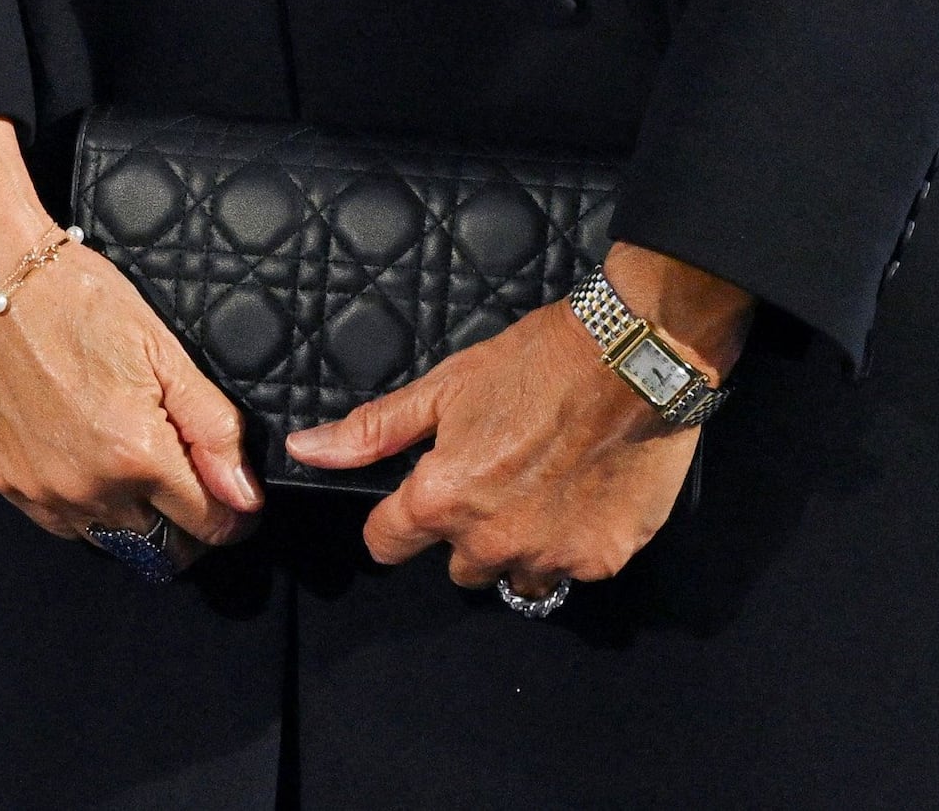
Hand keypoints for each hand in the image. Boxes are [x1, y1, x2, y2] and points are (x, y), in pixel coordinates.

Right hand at [0, 118, 258, 551]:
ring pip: (112, 542)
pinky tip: (91, 469)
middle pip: (161, 548)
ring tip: (139, 475)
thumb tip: (246, 497)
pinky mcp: (7, 482)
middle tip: (191, 487)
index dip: (233, 516)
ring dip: (136, 524)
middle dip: (187, 528)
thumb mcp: (165, 353)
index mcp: (138, 455)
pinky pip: (62, 525)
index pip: (207, 526)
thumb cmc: (80, 303)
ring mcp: (43, 490)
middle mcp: (89, 488)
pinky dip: (87, 511)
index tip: (235, 499)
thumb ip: (214, 430)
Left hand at [287, 241, 751, 595]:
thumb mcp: (443, 388)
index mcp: (442, 501)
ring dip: (519, 548)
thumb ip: (373, 432)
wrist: (632, 360)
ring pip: (516, 577)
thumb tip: (306, 452)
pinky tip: (581, 497)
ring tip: (539, 493)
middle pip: (458, 568)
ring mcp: (551, 556)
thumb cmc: (533, 365)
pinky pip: (571, 569)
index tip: (411, 503)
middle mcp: (492, 542)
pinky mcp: (603, 559)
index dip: (394, 522)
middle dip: (465, 534)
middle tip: (492, 482)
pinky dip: (571, 543)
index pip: (387, 544)